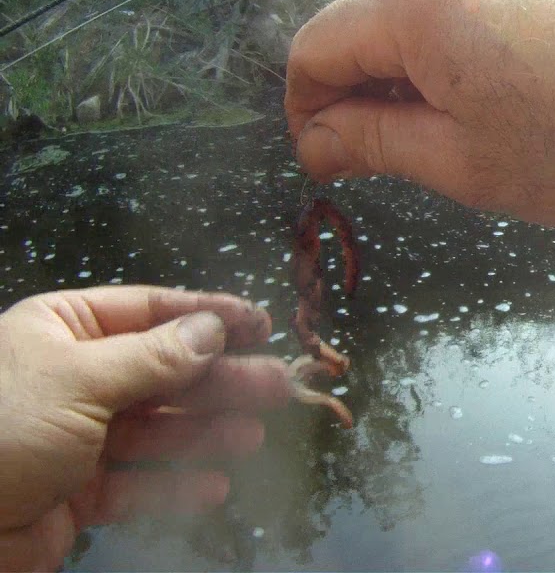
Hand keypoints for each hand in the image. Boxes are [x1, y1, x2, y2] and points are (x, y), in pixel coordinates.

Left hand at [0, 286, 291, 571]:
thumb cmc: (1, 431)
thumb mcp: (78, 381)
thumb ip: (153, 357)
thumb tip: (212, 327)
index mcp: (61, 330)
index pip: (149, 312)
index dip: (207, 315)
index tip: (262, 324)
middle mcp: (70, 378)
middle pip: (161, 371)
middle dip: (219, 380)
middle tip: (277, 386)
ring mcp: (73, 436)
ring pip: (156, 428)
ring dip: (207, 432)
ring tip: (255, 434)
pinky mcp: (74, 493)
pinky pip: (134, 482)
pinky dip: (173, 484)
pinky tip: (213, 485)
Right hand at [286, 0, 554, 225]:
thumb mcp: (463, 161)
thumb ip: (374, 143)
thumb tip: (318, 140)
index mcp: (410, 2)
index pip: (314, 51)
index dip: (308, 115)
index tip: (332, 166)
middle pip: (360, 26)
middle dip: (359, 94)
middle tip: (392, 164)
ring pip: (413, 16)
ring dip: (410, 77)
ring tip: (455, 141)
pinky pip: (464, 7)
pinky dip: (454, 55)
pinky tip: (497, 104)